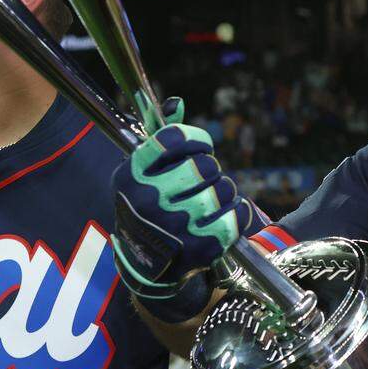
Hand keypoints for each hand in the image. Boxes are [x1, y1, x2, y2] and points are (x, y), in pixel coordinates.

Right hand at [110, 96, 254, 295]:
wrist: (144, 264)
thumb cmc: (147, 207)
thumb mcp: (142, 173)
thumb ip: (162, 138)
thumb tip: (177, 103)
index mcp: (132, 174)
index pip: (176, 138)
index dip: (198, 140)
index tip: (202, 148)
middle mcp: (148, 199)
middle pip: (205, 166)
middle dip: (210, 170)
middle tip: (204, 180)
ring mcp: (174, 226)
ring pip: (223, 190)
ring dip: (224, 192)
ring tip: (212, 200)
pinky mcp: (198, 248)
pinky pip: (234, 217)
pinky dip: (235, 214)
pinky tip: (221, 217)